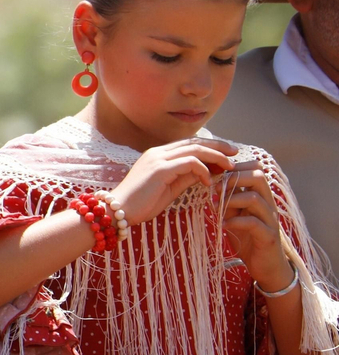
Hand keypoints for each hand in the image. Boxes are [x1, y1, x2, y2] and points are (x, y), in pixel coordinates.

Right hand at [109, 138, 237, 225]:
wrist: (118, 212)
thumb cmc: (141, 203)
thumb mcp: (170, 188)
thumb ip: (187, 177)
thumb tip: (208, 172)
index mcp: (158, 155)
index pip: (189, 144)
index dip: (210, 147)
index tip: (227, 155)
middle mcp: (158, 152)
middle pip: (195, 142)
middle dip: (219, 147)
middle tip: (236, 153)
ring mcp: (158, 159)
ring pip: (195, 150)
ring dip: (216, 157)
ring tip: (229, 167)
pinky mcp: (160, 169)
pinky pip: (190, 163)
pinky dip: (204, 170)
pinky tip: (209, 181)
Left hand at [220, 166, 295, 292]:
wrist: (265, 266)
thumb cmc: (248, 238)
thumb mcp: (234, 216)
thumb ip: (228, 201)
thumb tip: (213, 185)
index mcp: (261, 196)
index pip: (256, 168)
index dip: (235, 167)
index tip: (216, 175)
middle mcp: (269, 204)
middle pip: (259, 176)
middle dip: (234, 178)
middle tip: (215, 189)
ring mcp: (270, 220)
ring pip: (256, 198)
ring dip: (231, 200)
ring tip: (215, 207)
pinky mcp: (269, 236)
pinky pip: (254, 223)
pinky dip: (236, 221)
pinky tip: (224, 225)